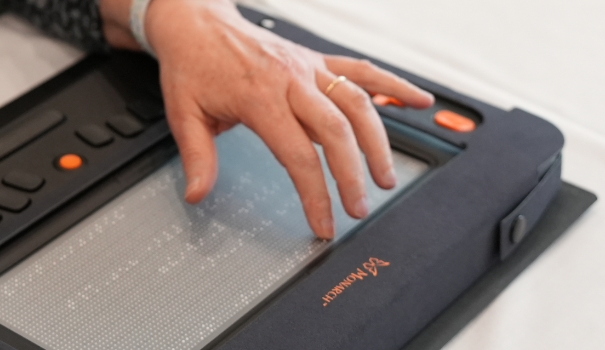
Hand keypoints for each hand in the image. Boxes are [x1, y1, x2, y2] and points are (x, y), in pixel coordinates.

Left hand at [136, 0, 434, 238]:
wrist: (197, 22)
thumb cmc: (192, 66)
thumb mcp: (183, 113)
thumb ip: (196, 157)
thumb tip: (197, 194)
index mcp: (259, 97)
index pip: (297, 155)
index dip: (314, 194)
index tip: (323, 224)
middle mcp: (290, 79)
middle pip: (336, 132)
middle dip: (353, 175)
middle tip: (360, 207)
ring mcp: (309, 67)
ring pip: (357, 103)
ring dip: (378, 142)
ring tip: (386, 177)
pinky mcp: (318, 59)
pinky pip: (362, 70)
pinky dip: (393, 84)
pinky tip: (421, 100)